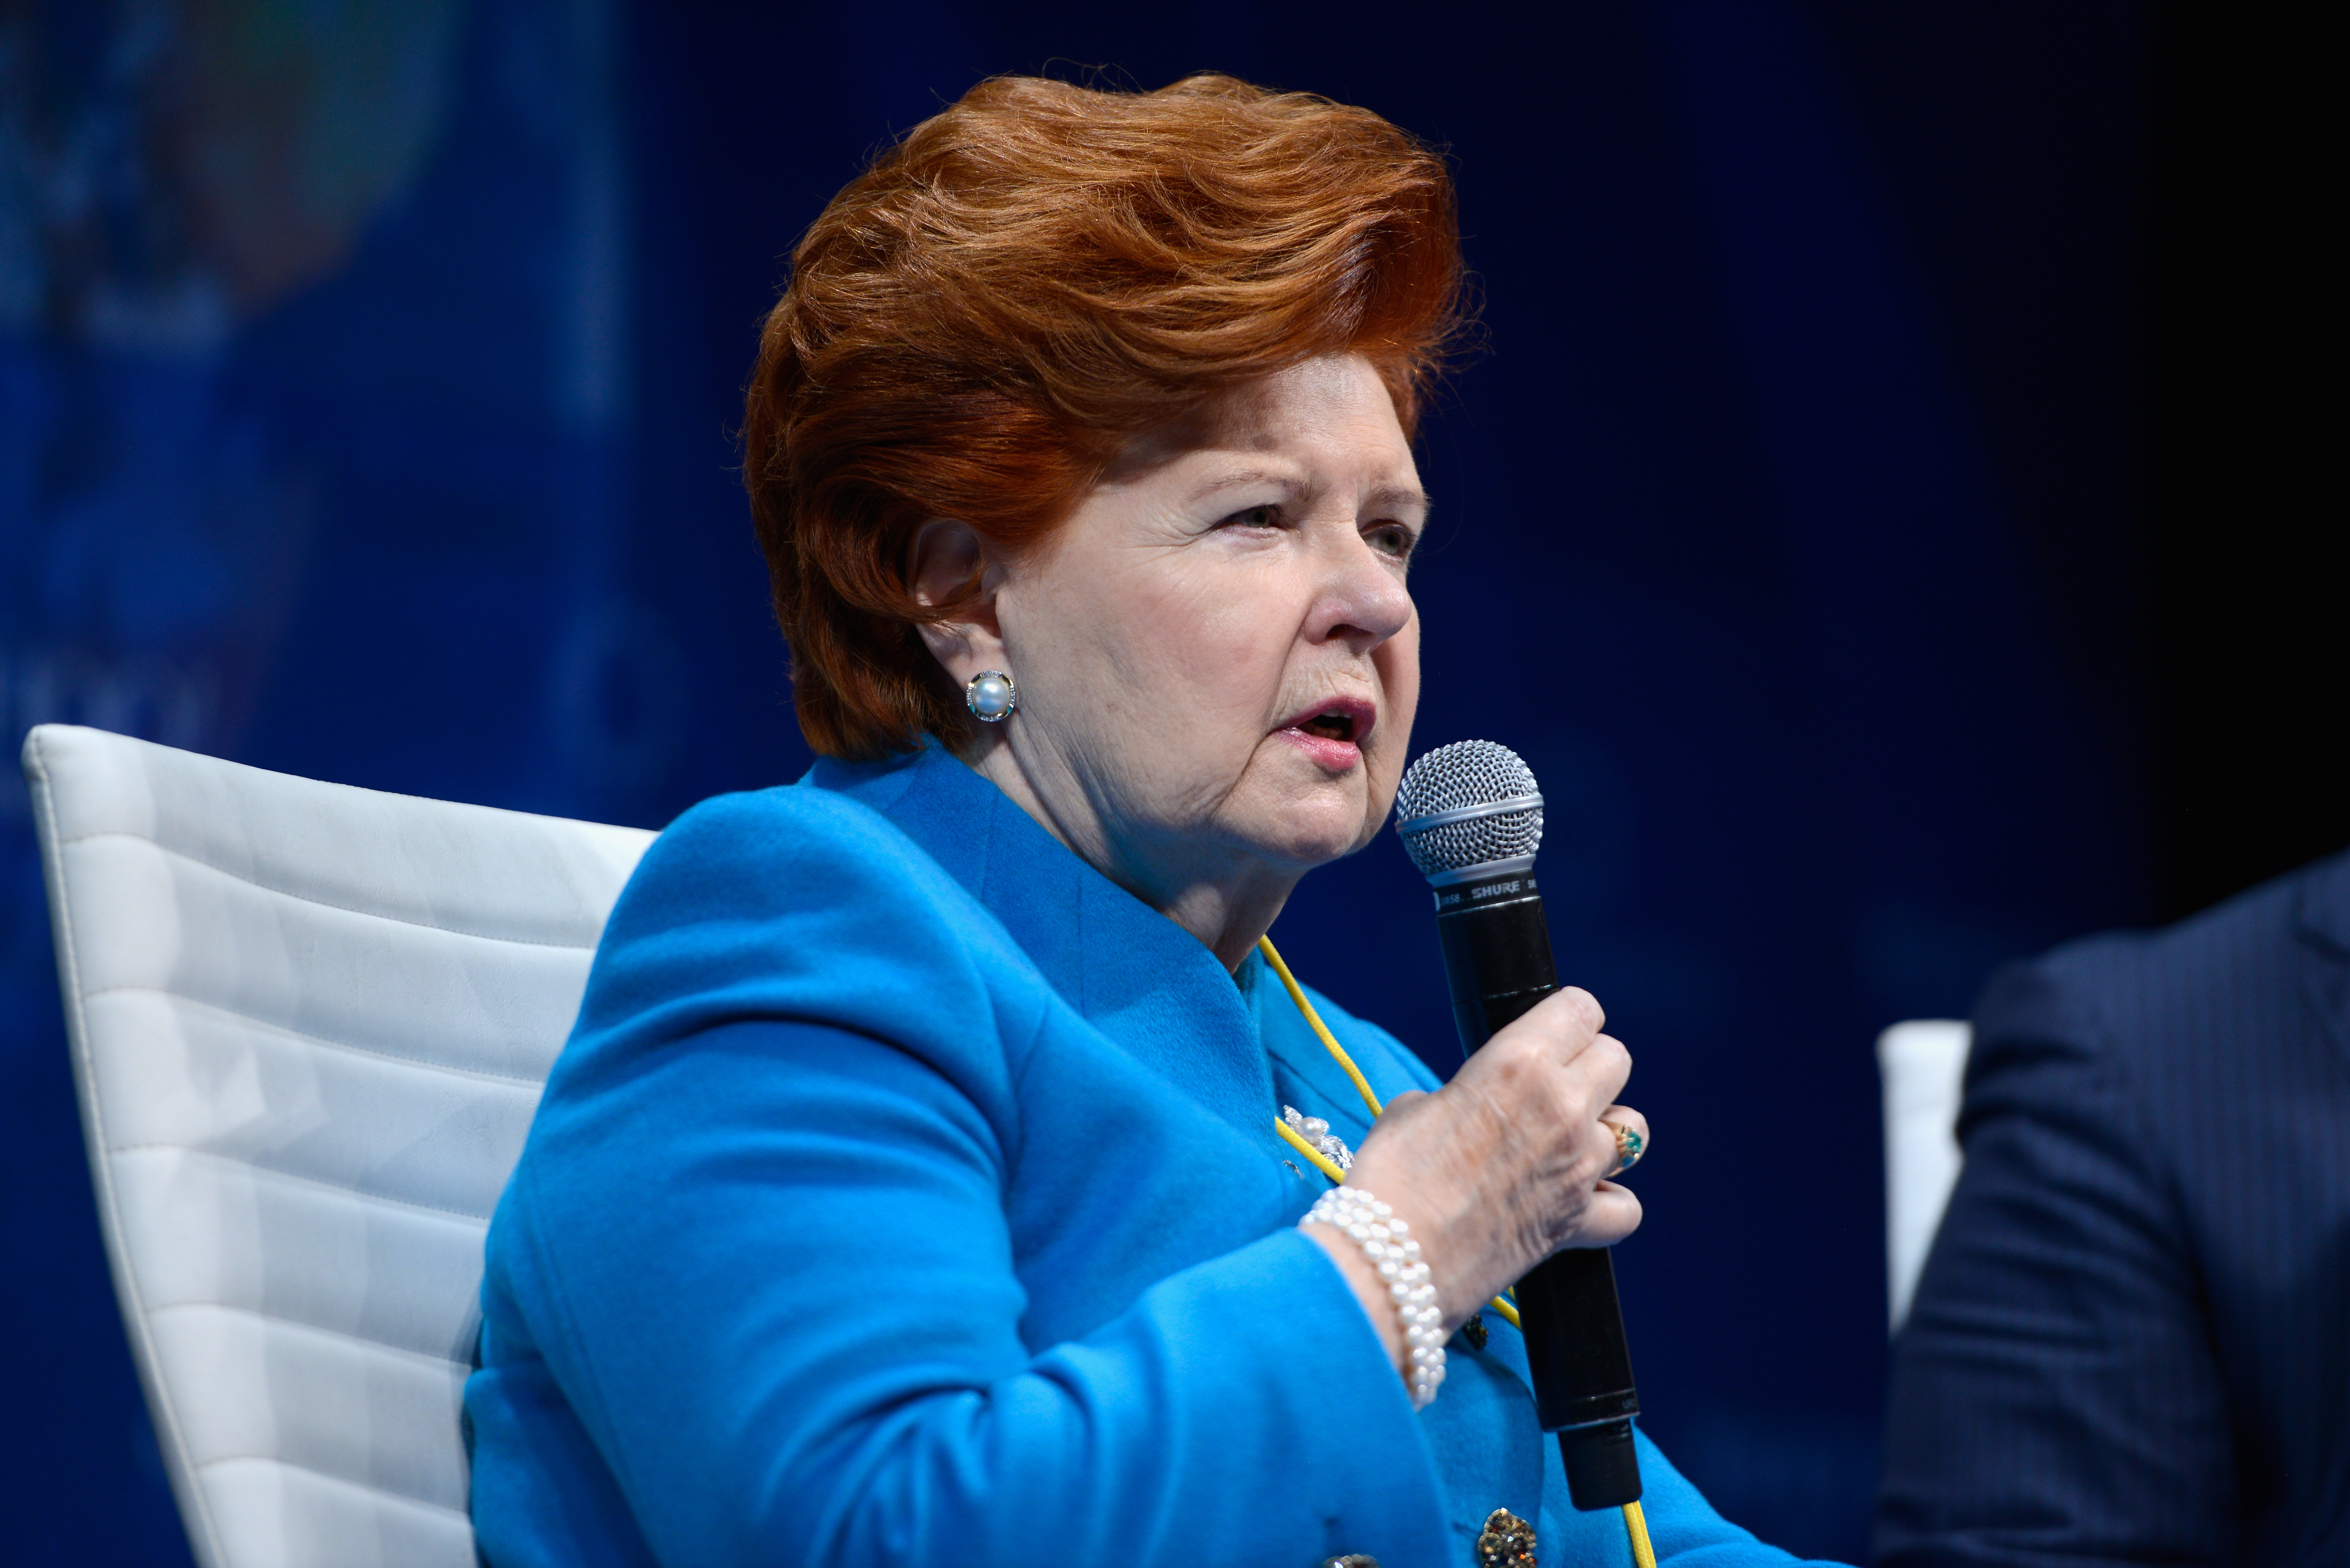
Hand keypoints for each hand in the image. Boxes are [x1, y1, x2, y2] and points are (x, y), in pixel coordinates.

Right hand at [1303, 988, 1644, 1362]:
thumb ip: (1462, 1094)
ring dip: (1603, 1129)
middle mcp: (1562, 1107)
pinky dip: (1608, 1202)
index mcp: (1519, 1062)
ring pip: (1633, 1129)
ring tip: (1567, 1141)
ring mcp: (1578, 1167)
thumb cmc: (1391, 1177)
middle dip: (1588, 1066)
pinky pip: (1627, 1206)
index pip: (1579, 1010)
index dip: (1565, 1019)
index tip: (1552, 1032)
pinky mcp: (1579, 1223)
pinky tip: (1578, 1197)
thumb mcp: (1415, 1108)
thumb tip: (1473, 1106)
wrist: (1392, 1258)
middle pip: (1616, 1059)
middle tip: (1555, 1084)